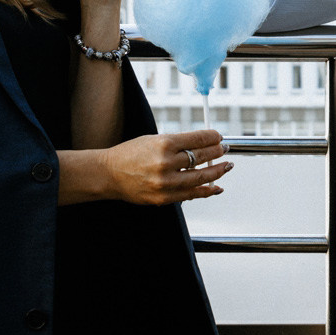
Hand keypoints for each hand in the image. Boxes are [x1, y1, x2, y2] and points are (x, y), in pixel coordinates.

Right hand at [103, 130, 231, 204]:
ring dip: (217, 171)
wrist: (108, 174)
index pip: (197, 139)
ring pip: (201, 177)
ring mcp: (165, 182)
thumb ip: (176, 143)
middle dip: (217, 152)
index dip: (212, 137)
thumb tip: (202, 145)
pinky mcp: (164, 198)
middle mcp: (165, 163)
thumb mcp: (152, 140)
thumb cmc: (129, 155)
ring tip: (226, 166)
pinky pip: (192, 194)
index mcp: (163, 144)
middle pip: (201, 157)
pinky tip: (216, 187)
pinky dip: (207, 191)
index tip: (218, 137)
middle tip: (224, 149)